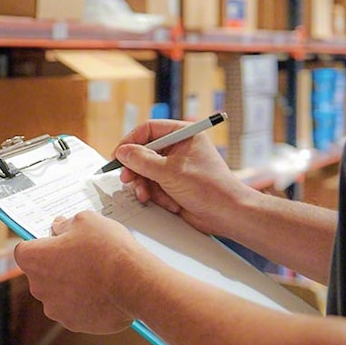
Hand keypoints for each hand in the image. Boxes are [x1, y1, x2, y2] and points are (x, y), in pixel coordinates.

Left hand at [13, 211, 140, 333]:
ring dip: (71, 286)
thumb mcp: (86, 220)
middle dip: (57, 266)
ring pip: (58, 293)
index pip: (25, 251)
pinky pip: (74, 310)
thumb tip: (59, 227)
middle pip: (42, 273)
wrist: (134, 283)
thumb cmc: (107, 249)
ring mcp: (55, 308)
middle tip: (81, 257)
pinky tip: (103, 293)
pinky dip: (84, 303)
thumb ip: (66, 224)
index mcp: (34, 259)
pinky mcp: (73, 323)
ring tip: (96, 276)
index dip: (41, 245)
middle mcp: (38, 287)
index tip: (56, 242)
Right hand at [114, 119, 250, 237]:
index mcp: (184, 135)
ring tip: (146, 194)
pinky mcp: (173, 184)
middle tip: (127, 178)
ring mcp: (175, 167)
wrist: (227, 214)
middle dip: (135, 168)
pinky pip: (152, 185)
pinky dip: (153, 194)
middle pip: (144, 152)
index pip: (149, 130)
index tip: (118, 154)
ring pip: (145, 171)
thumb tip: (122, 152)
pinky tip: (162, 201)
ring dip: (144, 184)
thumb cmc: (209, 188)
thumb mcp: (170, 172)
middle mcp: (179, 148)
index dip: (130, 141)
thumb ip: (142, 160)